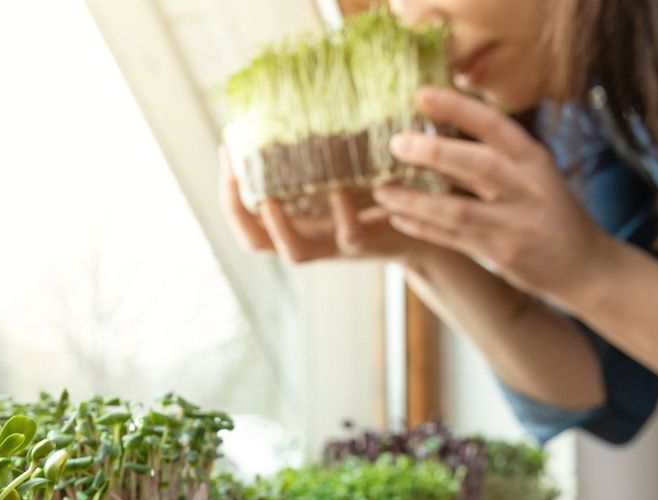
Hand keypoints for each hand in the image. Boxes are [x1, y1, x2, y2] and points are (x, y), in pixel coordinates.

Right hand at [218, 147, 438, 264]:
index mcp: (297, 221)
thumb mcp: (344, 169)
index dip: (227, 193)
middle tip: (234, 173)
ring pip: (295, 253)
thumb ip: (319, 150)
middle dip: (237, 210)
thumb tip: (298, 88)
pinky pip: (350, 234)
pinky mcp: (370, 241)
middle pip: (255, 242)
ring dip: (279, 227)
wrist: (431, 221)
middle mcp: (310, 237)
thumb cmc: (382, 186)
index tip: (226, 151)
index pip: (245, 220)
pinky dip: (342, 212)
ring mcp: (336, 244)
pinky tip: (338, 187)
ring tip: (271, 197)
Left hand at [373, 87, 613, 306]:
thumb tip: (436, 128)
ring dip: (416, 201)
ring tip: (382, 191)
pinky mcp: (504, 255)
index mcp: (534, 159)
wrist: (584, 265)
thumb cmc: (547, 210)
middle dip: (434, 152)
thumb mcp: (532, 174)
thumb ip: (495, 156)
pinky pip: (455, 240)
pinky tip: (397, 218)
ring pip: (458, 211)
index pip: (495, 125)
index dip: (458, 108)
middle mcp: (529, 188)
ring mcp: (517, 224)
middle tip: (395, 143)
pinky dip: (424, 229)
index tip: (421, 95)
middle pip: (479, 165)